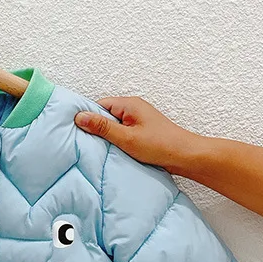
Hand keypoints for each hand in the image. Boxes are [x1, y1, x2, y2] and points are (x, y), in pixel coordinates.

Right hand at [74, 96, 201, 174]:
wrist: (186, 156)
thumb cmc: (160, 146)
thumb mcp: (126, 138)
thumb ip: (102, 127)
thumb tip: (80, 117)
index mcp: (129, 104)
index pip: (99, 105)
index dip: (87, 117)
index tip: (76, 130)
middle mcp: (133, 108)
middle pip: (105, 114)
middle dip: (96, 128)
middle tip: (87, 142)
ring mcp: (138, 119)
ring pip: (113, 125)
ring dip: (107, 136)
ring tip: (101, 148)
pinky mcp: (141, 131)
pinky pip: (122, 132)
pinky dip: (116, 140)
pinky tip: (114, 150)